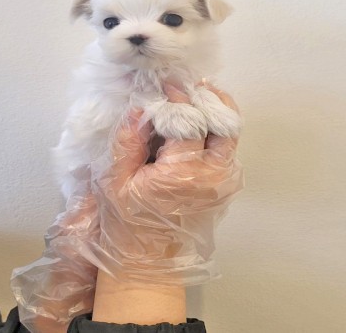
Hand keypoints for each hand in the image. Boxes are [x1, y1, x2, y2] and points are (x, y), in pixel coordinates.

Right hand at [89, 83, 242, 284]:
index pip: (190, 122)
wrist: (147, 260)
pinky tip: (197, 123)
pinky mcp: (224, 187)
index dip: (177, 99)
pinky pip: (227, 150)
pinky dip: (216, 131)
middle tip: (190, 86)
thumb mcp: (114, 181)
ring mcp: (223, 183)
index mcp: (183, 174)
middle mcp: (212, 177)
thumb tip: (141, 108)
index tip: (165, 84)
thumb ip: (128, 141)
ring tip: (195, 98)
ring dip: (216, 113)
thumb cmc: (126, 223)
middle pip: (226, 125)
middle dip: (209, 100)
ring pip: (231, 137)